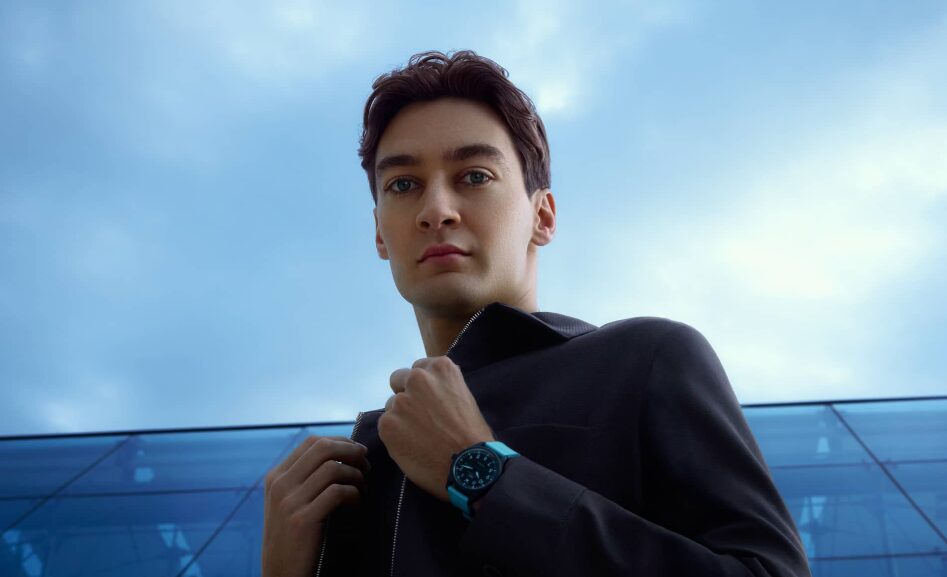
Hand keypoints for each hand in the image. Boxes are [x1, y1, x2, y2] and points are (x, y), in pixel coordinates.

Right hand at [261, 435, 370, 576]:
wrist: (281, 575)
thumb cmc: (293, 538)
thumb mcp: (289, 503)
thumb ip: (304, 478)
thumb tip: (341, 452)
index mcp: (276, 477)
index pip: (312, 441)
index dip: (341, 442)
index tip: (359, 452)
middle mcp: (279, 485)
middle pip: (323, 448)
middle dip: (352, 451)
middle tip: (367, 464)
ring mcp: (288, 502)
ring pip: (332, 468)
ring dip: (356, 475)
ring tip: (364, 487)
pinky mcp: (301, 520)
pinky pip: (337, 492)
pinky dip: (354, 493)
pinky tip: (357, 502)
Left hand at [379, 355, 494, 501]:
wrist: (469, 465)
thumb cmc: (473, 435)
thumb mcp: (465, 397)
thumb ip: (444, 387)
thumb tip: (432, 386)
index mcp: (441, 368)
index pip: (420, 368)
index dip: (424, 387)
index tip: (430, 401)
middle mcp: (418, 378)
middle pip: (398, 379)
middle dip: (406, 394)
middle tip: (420, 417)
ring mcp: (400, 401)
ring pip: (392, 406)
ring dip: (401, 417)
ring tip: (420, 437)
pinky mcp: (387, 424)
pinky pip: (386, 426)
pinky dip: (396, 436)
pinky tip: (413, 447)